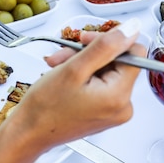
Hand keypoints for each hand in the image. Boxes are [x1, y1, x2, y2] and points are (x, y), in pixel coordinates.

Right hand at [7, 18, 144, 150]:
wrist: (29, 133)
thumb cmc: (46, 107)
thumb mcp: (74, 68)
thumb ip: (105, 46)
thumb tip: (131, 29)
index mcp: (119, 96)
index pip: (133, 53)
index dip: (109, 41)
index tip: (86, 41)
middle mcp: (122, 106)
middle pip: (117, 61)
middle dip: (88, 52)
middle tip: (65, 54)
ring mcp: (113, 110)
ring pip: (105, 70)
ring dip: (81, 62)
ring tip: (58, 65)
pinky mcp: (103, 111)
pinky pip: (99, 83)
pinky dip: (82, 75)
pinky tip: (63, 75)